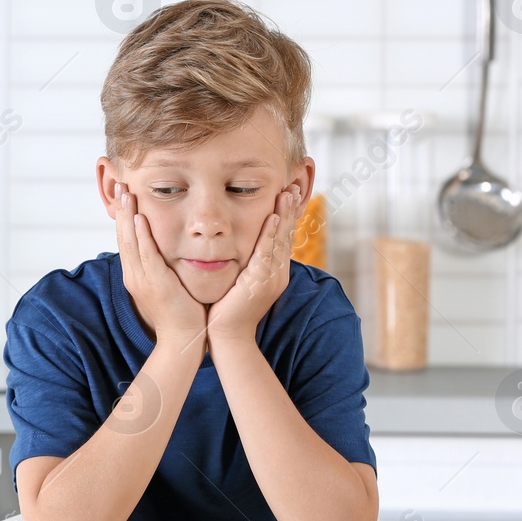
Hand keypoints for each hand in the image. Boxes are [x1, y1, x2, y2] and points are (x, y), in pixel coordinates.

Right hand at [113, 183, 207, 356]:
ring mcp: (143, 279)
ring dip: (128, 216)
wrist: (183, 341)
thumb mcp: (168, 286)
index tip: (124, 196)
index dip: (123, 217)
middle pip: (123, 236)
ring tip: (126, 193)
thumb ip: (164, 268)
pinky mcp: (156, 283)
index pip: (127, 240)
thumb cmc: (181, 314)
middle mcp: (134, 275)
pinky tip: (140, 219)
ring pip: (130, 241)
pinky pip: (146, 255)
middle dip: (121, 209)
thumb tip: (168, 251)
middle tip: (119, 185)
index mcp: (136, 275)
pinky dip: (141, 236)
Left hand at [207, 186, 301, 347]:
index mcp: (275, 272)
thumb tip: (244, 248)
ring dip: (285, 214)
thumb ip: (246, 265)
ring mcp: (272, 278)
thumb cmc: (227, 309)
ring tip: (288, 192)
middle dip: (291, 208)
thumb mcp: (241, 281)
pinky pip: (267, 253)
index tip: (289, 192)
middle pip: (287, 234)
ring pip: (281, 240)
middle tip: (295, 184)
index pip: (283, 237)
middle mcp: (278, 273)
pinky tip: (274, 217)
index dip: (287, 215)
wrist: (226, 336)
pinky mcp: (260, 282)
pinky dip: (271, 234)